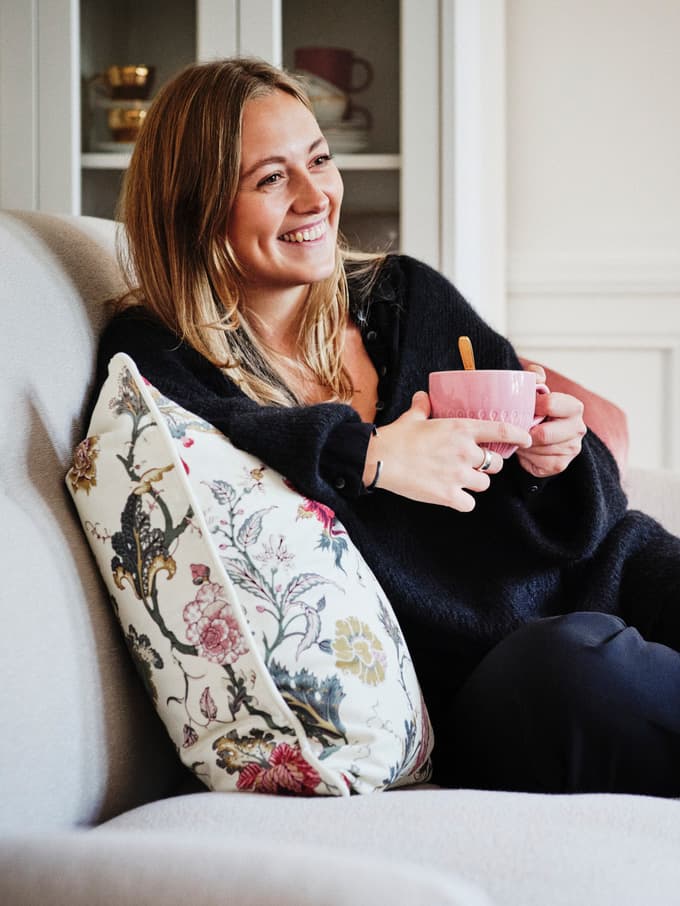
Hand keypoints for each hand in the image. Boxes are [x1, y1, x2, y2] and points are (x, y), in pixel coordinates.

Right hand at [363, 391, 531, 511]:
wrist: (380, 460)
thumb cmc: (396, 437)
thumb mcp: (412, 417)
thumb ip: (423, 407)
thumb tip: (423, 397)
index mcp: (460, 429)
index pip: (501, 431)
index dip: (519, 435)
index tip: (527, 438)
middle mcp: (464, 452)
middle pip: (495, 463)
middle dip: (490, 465)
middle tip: (477, 464)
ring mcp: (458, 475)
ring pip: (484, 484)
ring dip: (476, 483)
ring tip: (462, 480)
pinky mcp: (448, 495)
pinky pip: (469, 503)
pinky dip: (463, 501)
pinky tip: (453, 496)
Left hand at [516, 366, 586, 477]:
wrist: (542, 436)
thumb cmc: (538, 411)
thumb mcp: (537, 390)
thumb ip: (535, 376)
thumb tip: (536, 377)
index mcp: (573, 407)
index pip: (550, 404)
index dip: (532, 405)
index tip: (525, 407)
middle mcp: (578, 429)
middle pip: (543, 434)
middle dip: (526, 431)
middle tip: (519, 427)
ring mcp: (571, 449)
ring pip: (536, 449)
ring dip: (523, 444)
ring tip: (522, 437)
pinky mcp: (560, 465)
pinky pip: (536, 463)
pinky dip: (525, 457)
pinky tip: (526, 449)